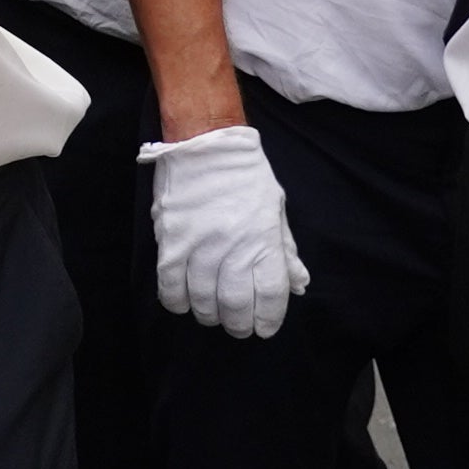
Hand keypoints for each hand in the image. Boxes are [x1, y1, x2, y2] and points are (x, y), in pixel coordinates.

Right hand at [143, 124, 308, 338]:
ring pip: (202, 301)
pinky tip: (184, 301)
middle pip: (235, 305)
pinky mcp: (170, 241)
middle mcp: (234, 247)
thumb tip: (297, 284)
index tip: (264, 327)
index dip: (268, 319)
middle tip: (238, 326)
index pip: (270, 295)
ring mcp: (199, 245)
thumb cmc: (245, 175)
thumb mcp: (275, 209)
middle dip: (239, 324)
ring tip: (212, 314)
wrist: (204, 141)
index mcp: (264, 239)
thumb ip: (284, 250)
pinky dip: (177, 301)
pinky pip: (170, 286)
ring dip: (209, 315)